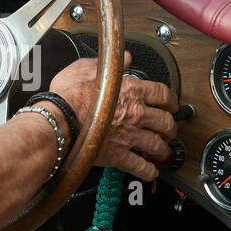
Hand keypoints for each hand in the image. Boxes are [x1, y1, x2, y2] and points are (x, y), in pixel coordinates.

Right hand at [49, 54, 178, 181]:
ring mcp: (129, 136)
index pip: (162, 94)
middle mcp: (136, 114)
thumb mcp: (88, 67)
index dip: (171, 100)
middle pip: (165, 122)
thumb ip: (112, 64)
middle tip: (170, 130)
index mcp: (131, 91)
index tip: (172, 104)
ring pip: (157, 145)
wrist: (58, 120)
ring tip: (164, 152)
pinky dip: (148, 171)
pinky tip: (150, 171)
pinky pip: (140, 166)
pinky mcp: (119, 155)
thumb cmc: (69, 95)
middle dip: (170, 127)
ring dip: (163, 149)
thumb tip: (126, 59)